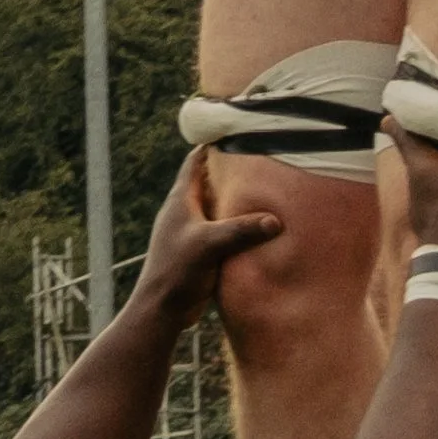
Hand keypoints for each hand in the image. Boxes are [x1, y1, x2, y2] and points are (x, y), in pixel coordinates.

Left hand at [136, 155, 282, 320]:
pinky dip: (236, 222)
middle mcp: (184, 211)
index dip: (213, 144)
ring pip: (216, 205)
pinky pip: (220, 227)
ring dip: (234, 197)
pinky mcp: (198, 250)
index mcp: (181, 201)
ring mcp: (191, 231)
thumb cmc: (177, 272)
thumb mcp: (210, 246)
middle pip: (208, 180)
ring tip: (264, 188)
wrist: (161, 310)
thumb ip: (241, 231)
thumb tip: (275, 221)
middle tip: (259, 156)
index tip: (235, 128)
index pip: (196, 161)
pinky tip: (255, 226)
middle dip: (230, 168)